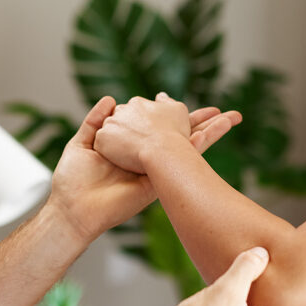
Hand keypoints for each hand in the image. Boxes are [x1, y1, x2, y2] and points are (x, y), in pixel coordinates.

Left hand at [48, 96, 239, 240]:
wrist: (74, 206)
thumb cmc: (74, 179)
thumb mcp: (83, 143)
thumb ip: (96, 121)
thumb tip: (111, 99)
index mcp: (128, 146)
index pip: (154, 125)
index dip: (169, 112)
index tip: (178, 101)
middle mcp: (144, 156)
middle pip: (178, 133)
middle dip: (201, 121)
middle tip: (221, 110)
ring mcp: (154, 167)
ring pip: (188, 143)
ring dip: (212, 128)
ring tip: (232, 116)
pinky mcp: (160, 178)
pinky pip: (185, 158)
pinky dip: (204, 141)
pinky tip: (221, 127)